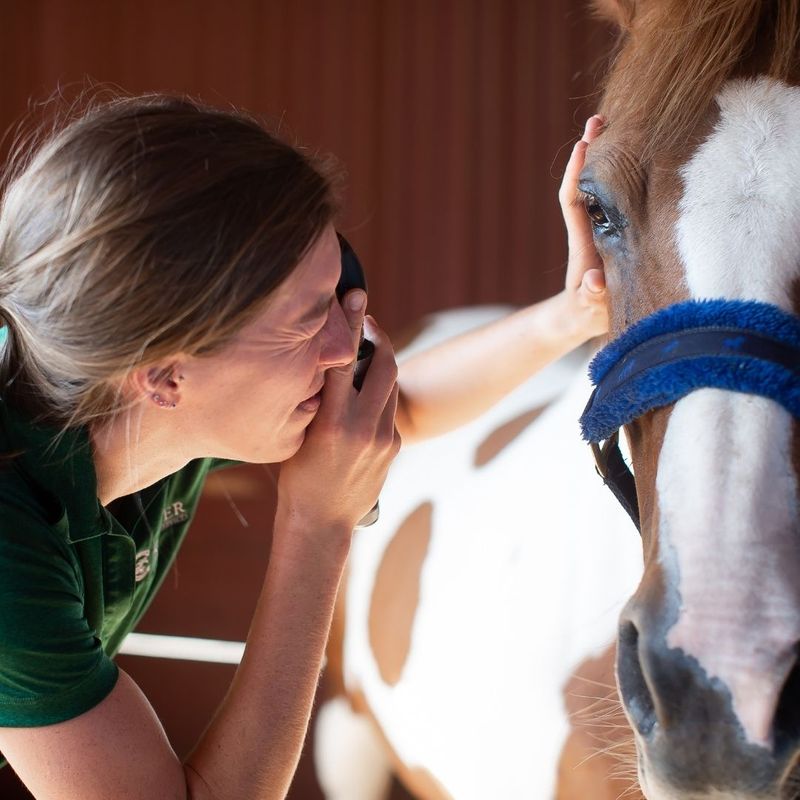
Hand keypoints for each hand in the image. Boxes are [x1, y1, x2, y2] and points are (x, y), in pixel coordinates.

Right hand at [276, 292, 400, 548]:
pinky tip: (365, 387)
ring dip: (381, 361)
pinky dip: (379, 390)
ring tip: (366, 347)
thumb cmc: (296, 477)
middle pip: (383, 365)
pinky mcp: (392, 446)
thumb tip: (324, 361)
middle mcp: (362, 428)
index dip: (348, 325)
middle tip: (365, 318)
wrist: (321, 522)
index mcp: (332, 423)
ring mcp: (382, 438)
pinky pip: (390, 407)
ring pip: (390, 383)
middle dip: (377, 336)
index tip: (354, 296)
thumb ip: (314, 401)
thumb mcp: (296, 435)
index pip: (342, 361)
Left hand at [559, 115, 607, 339]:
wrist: (581, 320)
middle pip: (586, 183)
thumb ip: (592, 296)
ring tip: (611, 126)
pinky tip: (633, 158)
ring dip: (604, 157)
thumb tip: (593, 282)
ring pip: (599, 187)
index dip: (577, 173)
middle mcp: (589, 229)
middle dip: (591, 151)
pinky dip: (620, 175)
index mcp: (583, 241)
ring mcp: (600, 229)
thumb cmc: (586, 314)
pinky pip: (613, 198)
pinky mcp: (613, 234)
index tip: (583, 145)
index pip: (573, 200)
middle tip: (599, 120)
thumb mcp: (591, 306)